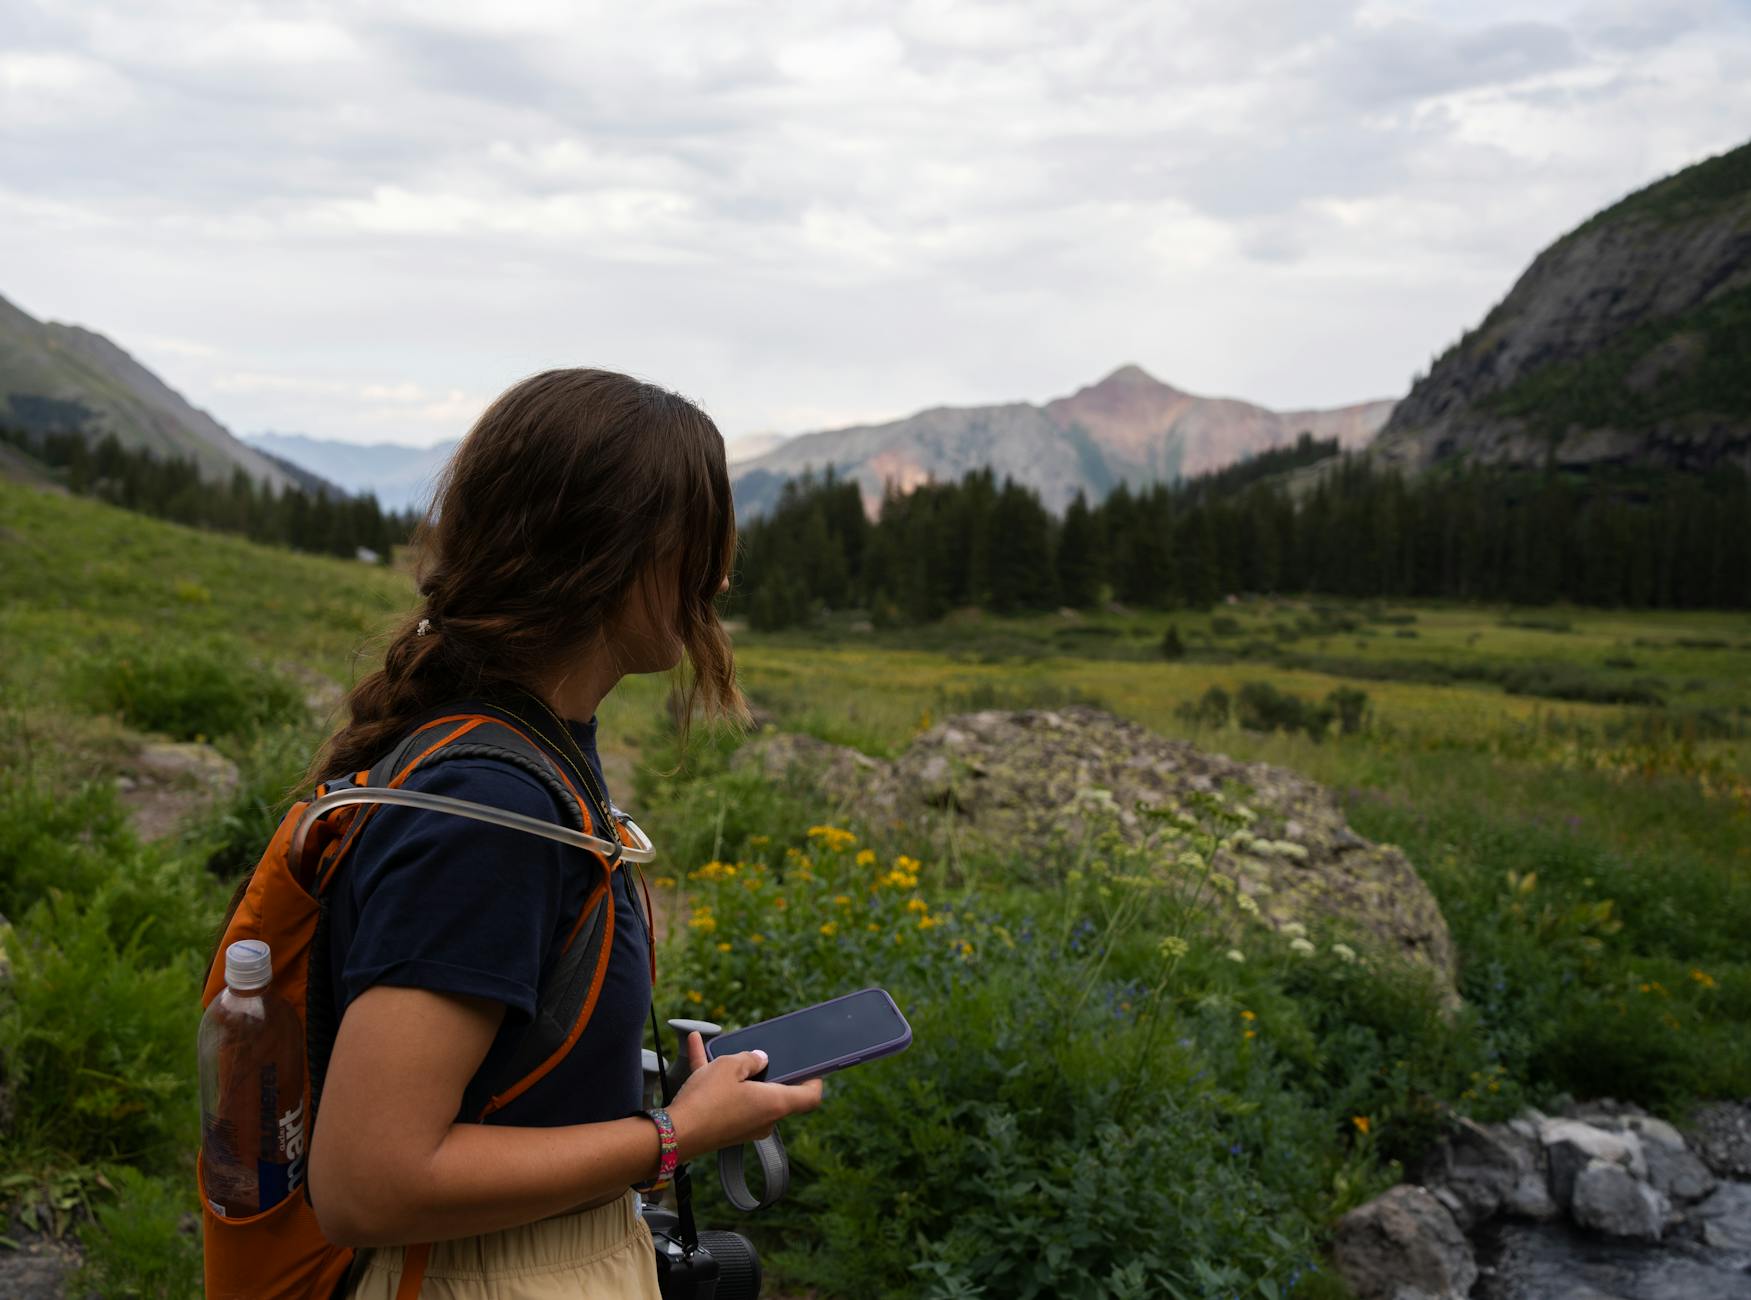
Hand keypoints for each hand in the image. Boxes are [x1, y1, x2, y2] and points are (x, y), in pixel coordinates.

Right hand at [666, 1032, 823, 1162]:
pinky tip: (697, 1047)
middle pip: (777, 1091)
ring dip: (736, 1070)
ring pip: (747, 1090)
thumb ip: (749, 1059)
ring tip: (719, 1044)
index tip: (812, 1066)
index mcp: (775, 1103)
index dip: (815, 1079)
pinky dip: (715, 1077)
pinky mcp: (725, 1127)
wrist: (674, 1134)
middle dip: (769, 1070)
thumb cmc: (707, 1100)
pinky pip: (725, 1096)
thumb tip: (761, 1059)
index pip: (810, 1097)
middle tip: (762, 1051)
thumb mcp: (730, 1066)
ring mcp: (745, 1125)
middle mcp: (765, 1118)